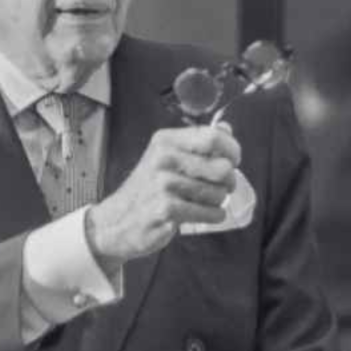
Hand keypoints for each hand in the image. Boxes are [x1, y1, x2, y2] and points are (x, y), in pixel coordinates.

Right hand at [87, 125, 240, 269]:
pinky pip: (209, 212)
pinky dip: (213, 216)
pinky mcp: (166, 210)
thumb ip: (197, 143)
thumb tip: (226, 128)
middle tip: (222, 187)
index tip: (233, 161)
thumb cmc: (146, 190)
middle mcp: (163, 159)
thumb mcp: (165, 157)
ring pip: (217, 193)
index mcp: (165, 141)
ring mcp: (163, 185)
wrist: (117, 222)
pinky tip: (204, 214)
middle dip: (229, 181)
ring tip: (204, 202)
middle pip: (220, 167)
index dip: (232, 151)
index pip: (213, 138)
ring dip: (217, 201)